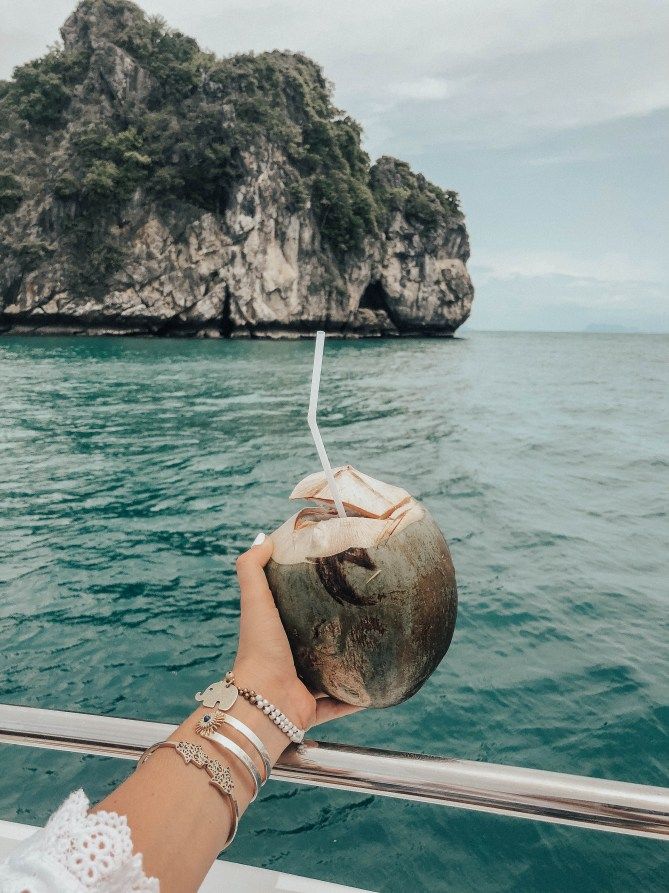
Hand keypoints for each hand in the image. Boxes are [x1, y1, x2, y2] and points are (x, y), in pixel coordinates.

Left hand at [234, 533, 361, 730]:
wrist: (264, 701)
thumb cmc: (259, 647)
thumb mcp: (255, 600)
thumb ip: (252, 568)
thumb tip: (264, 538)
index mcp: (274, 636)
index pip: (292, 615)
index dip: (308, 599)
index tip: (335, 583)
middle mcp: (286, 663)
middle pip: (313, 645)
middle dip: (334, 634)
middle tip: (362, 615)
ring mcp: (299, 689)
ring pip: (329, 677)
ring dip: (348, 666)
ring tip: (373, 648)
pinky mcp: (311, 712)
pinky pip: (340, 705)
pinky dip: (356, 699)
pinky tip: (375, 687)